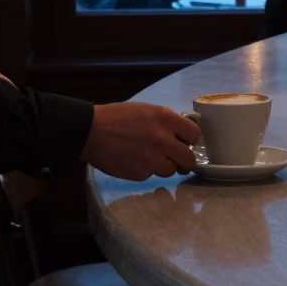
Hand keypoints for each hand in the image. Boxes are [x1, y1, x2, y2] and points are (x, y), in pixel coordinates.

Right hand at [82, 101, 200, 180]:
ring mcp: (152, 158)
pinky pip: (153, 175)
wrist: (91, 131)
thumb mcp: (146, 110)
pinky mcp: (141, 173)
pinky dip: (147, 170)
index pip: (195, 134)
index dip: (190, 140)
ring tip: (149, 157)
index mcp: (165, 118)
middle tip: (174, 157)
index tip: (183, 142)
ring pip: (172, 170)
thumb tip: (182, 135)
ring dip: (165, 166)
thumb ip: (166, 122)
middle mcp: (163, 138)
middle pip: (189, 158)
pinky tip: (135, 161)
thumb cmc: (117, 117)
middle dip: (183, 159)